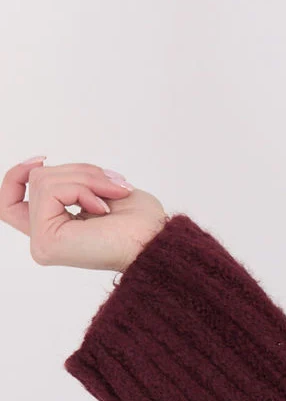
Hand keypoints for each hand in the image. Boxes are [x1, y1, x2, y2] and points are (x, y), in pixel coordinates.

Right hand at [1, 156, 167, 271]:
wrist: (155, 241)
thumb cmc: (138, 221)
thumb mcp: (98, 188)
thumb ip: (66, 181)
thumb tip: (41, 165)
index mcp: (53, 229)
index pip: (10, 201)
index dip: (17, 175)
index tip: (42, 158)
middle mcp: (42, 239)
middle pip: (36, 180)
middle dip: (79, 171)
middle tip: (114, 184)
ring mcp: (41, 242)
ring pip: (43, 181)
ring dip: (86, 178)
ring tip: (112, 196)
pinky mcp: (46, 241)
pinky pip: (50, 190)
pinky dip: (82, 189)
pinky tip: (102, 209)